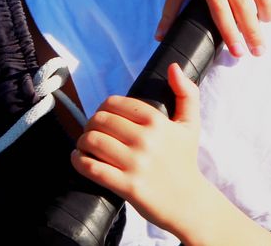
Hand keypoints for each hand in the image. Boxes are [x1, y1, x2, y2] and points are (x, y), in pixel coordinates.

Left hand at [72, 64, 209, 233]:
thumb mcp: (191, 124)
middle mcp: (146, 140)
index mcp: (158, 122)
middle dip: (90, 125)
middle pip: (100, 121)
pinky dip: (78, 161)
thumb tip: (173, 68)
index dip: (104, 107)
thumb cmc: (185, 161)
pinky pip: (91, 168)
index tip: (104, 117)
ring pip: (92, 142)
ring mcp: (135, 163)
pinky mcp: (127, 185)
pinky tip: (79, 159)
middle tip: (92, 132)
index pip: (115, 104)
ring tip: (84, 146)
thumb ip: (187, 93)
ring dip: (82, 142)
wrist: (188, 202)